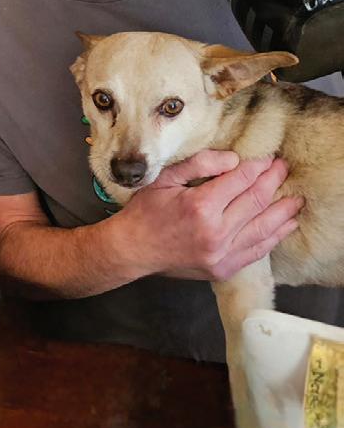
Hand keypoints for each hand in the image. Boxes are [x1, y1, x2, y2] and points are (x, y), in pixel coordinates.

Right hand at [113, 150, 300, 281]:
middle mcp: (215, 231)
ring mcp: (222, 253)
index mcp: (200, 205)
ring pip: (264, 228)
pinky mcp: (224, 268)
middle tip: (283, 169)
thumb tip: (233, 160)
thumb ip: (198, 164)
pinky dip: (274, 237)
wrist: (131, 251)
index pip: (240, 180)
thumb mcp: (163, 179)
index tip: (268, 159)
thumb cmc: (144, 213)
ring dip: (283, 211)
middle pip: (256, 201)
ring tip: (296, 198)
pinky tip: (284, 225)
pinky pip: (257, 250)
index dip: (258, 167)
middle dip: (273, 182)